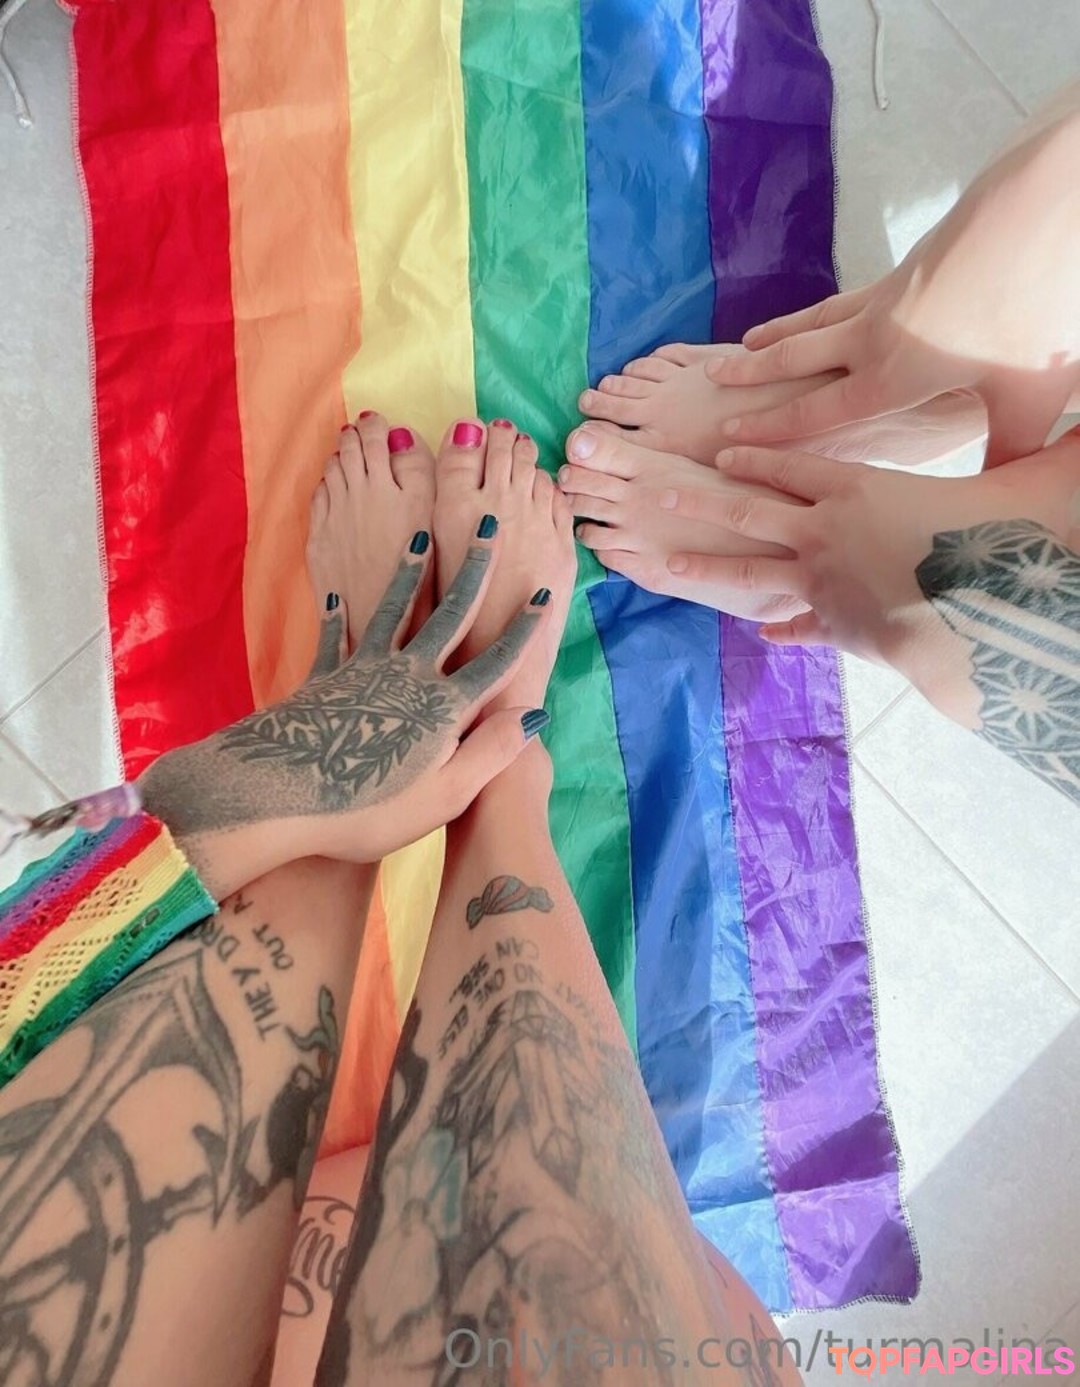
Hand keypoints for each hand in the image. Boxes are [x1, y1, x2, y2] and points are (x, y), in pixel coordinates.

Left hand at [140, 530, 551, 895]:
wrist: (275, 796)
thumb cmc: (367, 808)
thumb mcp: (445, 796)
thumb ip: (491, 753)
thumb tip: (534, 713)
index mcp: (443, 708)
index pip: (494, 662)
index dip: (522, 629)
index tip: (543, 594)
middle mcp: (407, 677)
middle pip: (448, 616)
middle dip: (472, 570)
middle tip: (487, 527)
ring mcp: (361, 672)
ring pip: (392, 612)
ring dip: (408, 575)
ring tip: (418, 539)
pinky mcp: (322, 682)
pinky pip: (334, 640)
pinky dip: (336, 618)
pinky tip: (336, 598)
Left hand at [657, 442, 1079, 719]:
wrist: (980, 611)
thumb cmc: (994, 534)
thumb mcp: (1011, 481)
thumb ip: (1033, 451)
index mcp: (858, 486)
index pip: (793, 464)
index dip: (758, 456)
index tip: (724, 453)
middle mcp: (825, 530)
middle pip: (747, 507)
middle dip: (700, 498)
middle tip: (657, 492)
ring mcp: (822, 580)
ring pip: (747, 566)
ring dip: (705, 562)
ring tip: (663, 561)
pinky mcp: (833, 624)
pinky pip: (798, 622)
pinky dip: (783, 626)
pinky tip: (763, 630)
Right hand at [707, 110, 1079, 466]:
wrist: (1042, 212)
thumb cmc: (1033, 309)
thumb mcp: (1025, 393)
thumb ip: (1006, 446)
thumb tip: (994, 492)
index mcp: (893, 376)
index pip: (814, 413)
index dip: (768, 431)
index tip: (728, 440)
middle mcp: (875, 337)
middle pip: (798, 359)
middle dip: (753, 373)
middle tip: (713, 378)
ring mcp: (887, 297)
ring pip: (816, 321)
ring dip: (778, 335)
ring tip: (747, 342)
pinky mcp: (908, 267)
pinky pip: (846, 297)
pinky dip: (820, 310)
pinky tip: (825, 313)